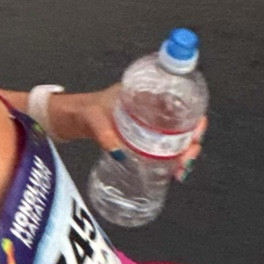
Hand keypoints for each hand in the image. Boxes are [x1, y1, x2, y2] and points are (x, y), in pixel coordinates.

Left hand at [47, 90, 208, 175]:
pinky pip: (162, 147)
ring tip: (181, 168)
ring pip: (175, 137)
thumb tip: (119, 153)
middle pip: (182, 122)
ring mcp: (146, 124)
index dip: (194, 115)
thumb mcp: (92, 118)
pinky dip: (170, 158)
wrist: (68, 118)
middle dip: (192, 140)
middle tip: (187, 158)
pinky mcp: (140, 139)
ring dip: (183, 152)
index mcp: (143, 93)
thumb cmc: (80, 110)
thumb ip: (104, 134)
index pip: (180, 99)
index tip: (196, 132)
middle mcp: (150, 108)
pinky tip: (172, 170)